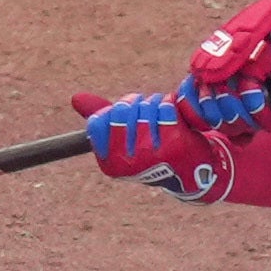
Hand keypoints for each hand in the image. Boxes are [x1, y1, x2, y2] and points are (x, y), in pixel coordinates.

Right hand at [71, 92, 231, 203]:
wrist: (196, 172)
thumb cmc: (155, 152)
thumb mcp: (125, 138)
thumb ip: (101, 118)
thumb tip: (75, 98)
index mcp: (110, 164)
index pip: (98, 121)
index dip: (115, 110)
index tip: (130, 116)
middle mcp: (127, 163)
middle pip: (122, 110)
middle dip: (137, 104)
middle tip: (149, 112)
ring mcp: (152, 154)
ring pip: (145, 107)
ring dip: (156, 103)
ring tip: (163, 117)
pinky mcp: (175, 144)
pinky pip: (166, 108)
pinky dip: (171, 105)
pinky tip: (176, 117)